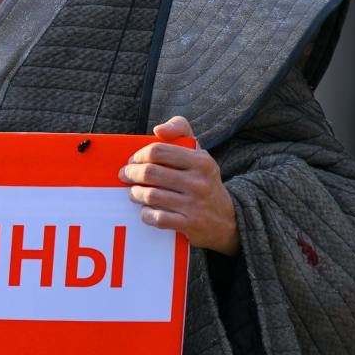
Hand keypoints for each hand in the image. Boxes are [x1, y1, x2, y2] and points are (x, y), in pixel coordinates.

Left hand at [119, 116, 239, 254]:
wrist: (228, 219)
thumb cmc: (203, 179)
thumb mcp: (199, 152)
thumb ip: (180, 130)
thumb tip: (158, 130)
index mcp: (201, 161)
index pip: (158, 151)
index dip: (138, 155)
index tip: (133, 161)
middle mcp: (200, 182)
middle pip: (150, 173)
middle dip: (131, 174)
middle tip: (125, 176)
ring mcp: (196, 205)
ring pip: (151, 195)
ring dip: (135, 194)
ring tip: (133, 193)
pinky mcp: (191, 225)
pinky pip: (158, 218)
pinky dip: (146, 214)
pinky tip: (145, 210)